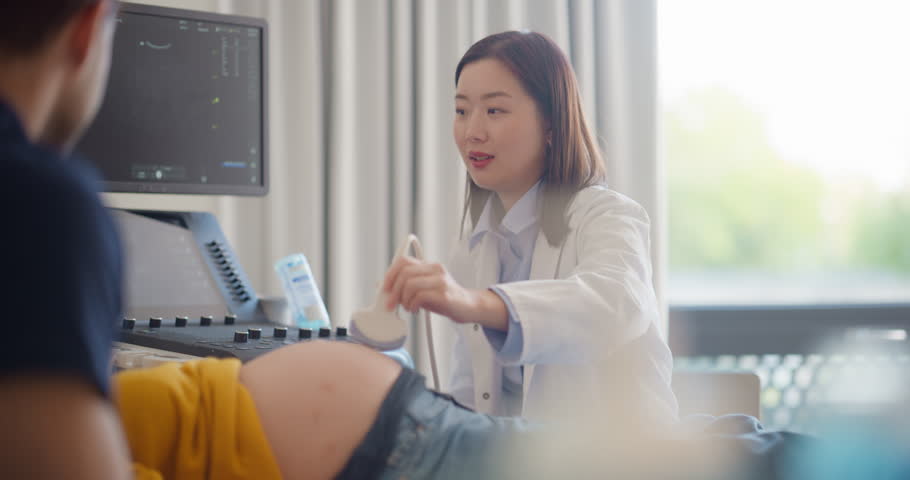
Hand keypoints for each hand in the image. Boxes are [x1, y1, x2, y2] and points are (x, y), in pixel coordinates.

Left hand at [381, 256, 508, 330]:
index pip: (403, 261)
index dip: (390, 274)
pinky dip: (412, 305)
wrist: (469, 307)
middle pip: (404, 273)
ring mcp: (440, 281)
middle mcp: (435, 270)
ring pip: (410, 284)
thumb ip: (408, 287)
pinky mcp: (444, 295)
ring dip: (403, 300)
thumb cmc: (446, 298)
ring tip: (408, 307)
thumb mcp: (425, 289)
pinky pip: (420, 296)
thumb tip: (385, 289)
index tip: (385, 288)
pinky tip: (415, 310)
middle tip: (391, 303)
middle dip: (393, 290)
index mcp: (429, 266)